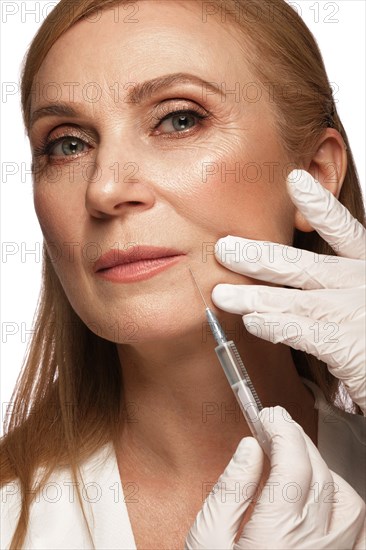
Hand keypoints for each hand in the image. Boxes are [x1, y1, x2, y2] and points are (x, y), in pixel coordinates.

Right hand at [185, 406, 365, 548]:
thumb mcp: (206, 537)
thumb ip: (231, 489)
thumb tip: (250, 448)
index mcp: (274, 536)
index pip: (293, 466)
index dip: (283, 431)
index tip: (268, 415)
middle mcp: (311, 546)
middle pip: (318, 474)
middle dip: (298, 440)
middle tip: (276, 425)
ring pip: (345, 498)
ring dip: (321, 466)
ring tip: (294, 455)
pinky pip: (354, 524)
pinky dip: (339, 496)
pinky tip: (317, 489)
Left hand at [211, 169, 365, 413]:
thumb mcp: (360, 300)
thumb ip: (335, 285)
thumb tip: (286, 279)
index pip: (344, 231)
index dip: (319, 206)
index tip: (294, 180)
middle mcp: (362, 284)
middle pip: (304, 265)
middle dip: (260, 256)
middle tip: (224, 248)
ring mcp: (356, 312)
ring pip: (294, 300)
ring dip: (254, 296)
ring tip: (222, 295)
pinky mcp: (348, 345)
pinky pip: (302, 331)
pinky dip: (274, 325)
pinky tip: (252, 322)